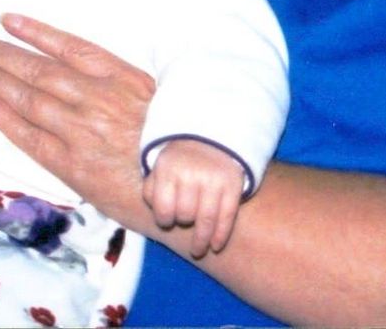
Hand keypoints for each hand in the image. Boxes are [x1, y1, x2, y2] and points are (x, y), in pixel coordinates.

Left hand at [0, 14, 154, 227]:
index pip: (70, 48)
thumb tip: (84, 67)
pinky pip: (31, 138)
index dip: (35, 32)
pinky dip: (6, 119)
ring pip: (29, 99)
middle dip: (0, 53)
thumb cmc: (173, 143)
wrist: (187, 192)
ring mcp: (84, 133)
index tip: (6, 20)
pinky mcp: (73, 166)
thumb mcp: (157, 98)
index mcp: (124, 78)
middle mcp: (100, 100)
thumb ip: (121, 82)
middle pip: (40, 70)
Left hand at [144, 139, 245, 256]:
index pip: (164, 208)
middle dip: (184, 222)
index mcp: (169, 169)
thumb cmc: (181, 158)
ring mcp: (214, 180)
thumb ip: (151, 188)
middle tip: (185, 222)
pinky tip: (216, 247)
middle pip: (186, 215)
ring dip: (201, 240)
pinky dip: (222, 234)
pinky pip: (227, 216)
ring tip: (198, 250)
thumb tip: (154, 210)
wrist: (215, 134)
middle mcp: (192, 174)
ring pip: (206, 220)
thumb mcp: (160, 165)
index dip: (165, 219)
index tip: (168, 221)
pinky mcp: (233, 184)